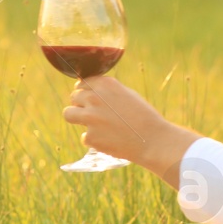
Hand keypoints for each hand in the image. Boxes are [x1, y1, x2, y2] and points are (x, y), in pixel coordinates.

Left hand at [60, 76, 199, 184]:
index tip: (93, 100)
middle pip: (74, 97)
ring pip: (68, 114)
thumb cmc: (144, 117)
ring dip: (77, 119)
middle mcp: (94, 97)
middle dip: (81, 105)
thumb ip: (107, 92)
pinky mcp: (90, 136)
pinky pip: (84, 137)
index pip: (82, 83)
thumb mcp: (127, 94)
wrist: (154, 140)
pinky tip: (109, 141)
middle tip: (94, 115)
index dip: (87, 92)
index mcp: (105, 84)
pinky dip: (94, 140)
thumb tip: (87, 91)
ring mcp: (90, 117)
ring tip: (92, 126)